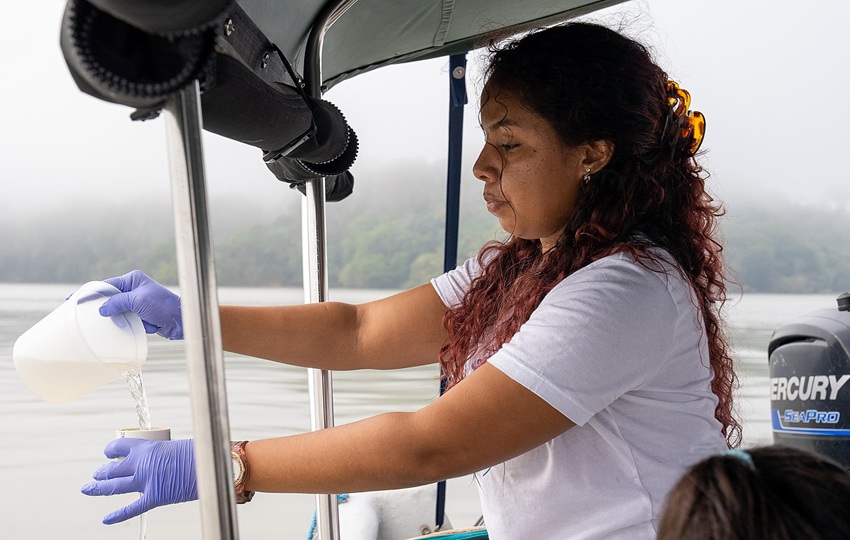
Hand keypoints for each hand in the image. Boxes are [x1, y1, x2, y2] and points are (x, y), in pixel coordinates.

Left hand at [81, 438, 197, 523]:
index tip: (108, 453)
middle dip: (102, 472)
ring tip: (90, 488)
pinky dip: (117, 516)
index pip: (119, 446)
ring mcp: (145, 483)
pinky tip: (106, 519)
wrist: (208, 466)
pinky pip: (130, 509)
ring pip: (114, 487)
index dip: (110, 450)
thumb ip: (158, 454)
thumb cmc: (196, 453)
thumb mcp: (173, 446)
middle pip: (113, 469)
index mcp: (146, 448)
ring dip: (99, 488)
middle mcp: (141, 465)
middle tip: (97, 474)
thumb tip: (155, 460)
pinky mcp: (153, 498)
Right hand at [99, 270, 182, 339]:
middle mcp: (134, 289)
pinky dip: (136, 325)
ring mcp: (138, 302)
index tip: (77, 300)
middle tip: (102, 314)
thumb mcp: (137, 301)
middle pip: (112, 300)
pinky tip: (146, 325)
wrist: (180, 321)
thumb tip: (102, 309)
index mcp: (133, 279)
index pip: (108, 285)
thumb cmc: (163, 306)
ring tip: (136, 320)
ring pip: (120, 313)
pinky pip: (129, 321)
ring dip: (128, 319)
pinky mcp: (142, 314)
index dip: (94, 293)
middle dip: (113, 310)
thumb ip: (118, 302)